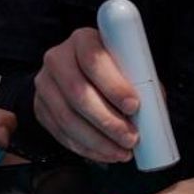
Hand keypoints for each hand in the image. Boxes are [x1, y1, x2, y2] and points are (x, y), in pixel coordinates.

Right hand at [34, 27, 140, 162]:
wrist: (76, 70)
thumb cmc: (111, 67)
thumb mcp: (126, 62)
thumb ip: (139, 79)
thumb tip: (154, 109)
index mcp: (82, 40)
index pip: (94, 60)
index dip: (114, 85)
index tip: (134, 105)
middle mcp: (57, 58)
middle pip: (78, 93)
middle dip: (108, 121)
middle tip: (131, 137)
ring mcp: (44, 84)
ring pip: (67, 118)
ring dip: (98, 141)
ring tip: (122, 151)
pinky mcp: (40, 108)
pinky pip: (61, 133)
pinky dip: (86, 148)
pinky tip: (105, 154)